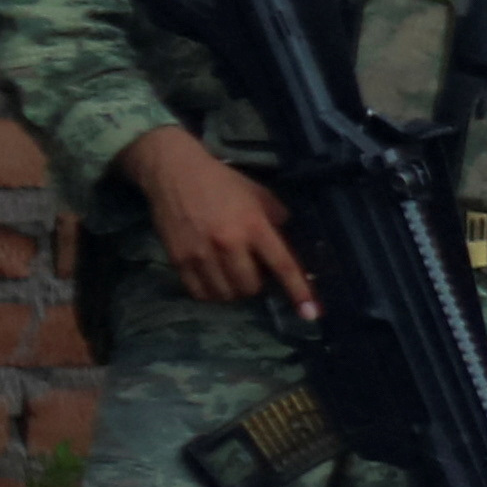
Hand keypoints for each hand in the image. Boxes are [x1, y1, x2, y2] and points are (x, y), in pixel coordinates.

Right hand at [119, 124, 314, 317]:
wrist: (175, 172)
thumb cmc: (222, 182)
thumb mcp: (259, 195)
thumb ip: (277, 220)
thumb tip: (289, 246)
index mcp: (254, 226)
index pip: (282, 265)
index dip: (299, 291)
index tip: (311, 313)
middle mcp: (228, 243)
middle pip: (251, 287)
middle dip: (257, 284)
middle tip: (251, 268)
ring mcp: (201, 254)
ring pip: (226, 294)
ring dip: (233, 290)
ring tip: (231, 273)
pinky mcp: (178, 260)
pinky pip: (200, 293)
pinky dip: (211, 292)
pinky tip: (213, 278)